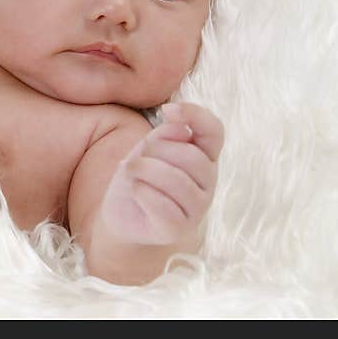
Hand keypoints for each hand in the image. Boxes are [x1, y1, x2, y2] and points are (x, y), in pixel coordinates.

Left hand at [100, 102, 223, 246]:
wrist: (123, 216)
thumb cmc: (141, 177)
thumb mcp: (149, 148)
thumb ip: (167, 134)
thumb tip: (181, 128)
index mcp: (204, 156)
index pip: (214, 131)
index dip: (195, 115)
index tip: (167, 110)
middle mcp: (207, 182)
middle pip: (190, 156)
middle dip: (156, 151)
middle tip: (138, 158)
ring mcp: (197, 208)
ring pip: (176, 180)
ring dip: (144, 169)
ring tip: (130, 169)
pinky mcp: (178, 229)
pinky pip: (161, 205)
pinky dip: (141, 191)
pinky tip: (135, 190)